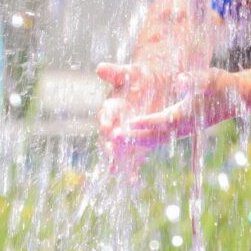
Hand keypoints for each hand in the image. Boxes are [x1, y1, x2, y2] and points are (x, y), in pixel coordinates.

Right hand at [96, 61, 170, 175]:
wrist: (151, 86)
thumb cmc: (139, 76)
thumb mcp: (130, 72)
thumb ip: (116, 72)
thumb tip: (100, 68)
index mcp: (111, 106)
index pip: (105, 114)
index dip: (105, 120)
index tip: (106, 127)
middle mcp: (114, 123)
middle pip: (109, 137)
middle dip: (109, 145)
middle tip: (111, 153)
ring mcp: (124, 136)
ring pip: (119, 151)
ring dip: (119, 161)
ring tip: (118, 172)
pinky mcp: (135, 144)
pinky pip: (133, 158)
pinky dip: (133, 170)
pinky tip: (134, 182)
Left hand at [114, 68, 237, 151]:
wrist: (239, 97)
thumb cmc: (223, 85)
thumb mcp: (209, 78)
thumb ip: (194, 81)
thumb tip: (179, 81)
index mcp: (186, 115)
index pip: (162, 121)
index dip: (144, 123)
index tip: (126, 125)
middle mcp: (182, 127)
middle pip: (154, 137)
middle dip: (133, 139)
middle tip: (111, 140)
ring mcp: (182, 130)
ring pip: (154, 140)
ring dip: (134, 143)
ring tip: (113, 143)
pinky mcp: (181, 129)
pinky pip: (159, 139)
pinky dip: (144, 142)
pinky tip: (131, 141)